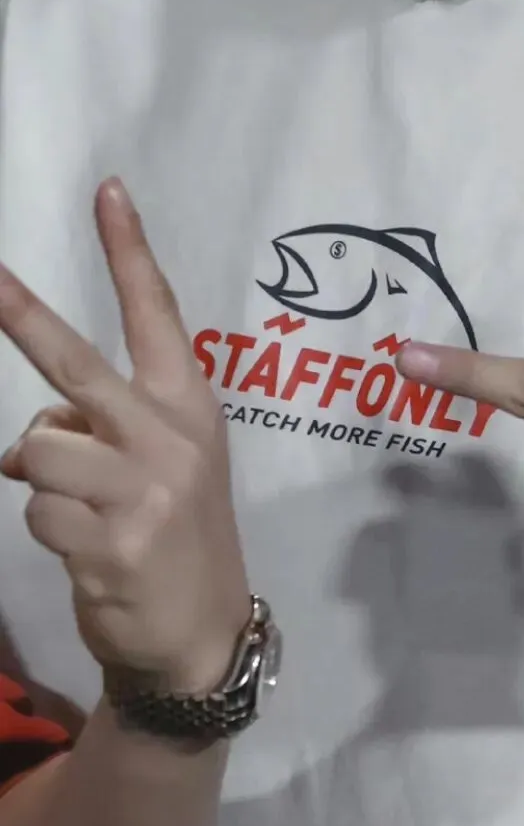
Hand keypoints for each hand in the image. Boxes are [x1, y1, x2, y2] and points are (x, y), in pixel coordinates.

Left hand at [0, 180, 250, 695]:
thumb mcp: (159, 469)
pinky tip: (91, 553)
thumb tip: (21, 446)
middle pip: (76, 362)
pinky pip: (36, 509)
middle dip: (21, 314)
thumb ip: (98, 434)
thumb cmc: (172, 535)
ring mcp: (143, 489)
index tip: (108, 188)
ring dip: (42, 484)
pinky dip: (48, 530)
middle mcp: (170, 436)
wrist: (201, 638)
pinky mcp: (111, 541)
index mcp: (189, 404)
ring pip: (37, 451)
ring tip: (85, 514)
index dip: (129, 251)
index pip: (157, 313)